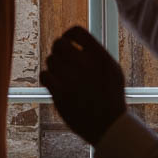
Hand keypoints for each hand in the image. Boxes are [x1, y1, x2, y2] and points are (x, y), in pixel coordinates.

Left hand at [39, 26, 126, 145]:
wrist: (109, 126)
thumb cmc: (111, 97)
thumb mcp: (113, 69)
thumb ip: (96, 52)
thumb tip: (76, 40)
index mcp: (100, 56)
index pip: (76, 31)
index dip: (69, 35)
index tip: (68, 42)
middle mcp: (85, 65)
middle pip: (59, 43)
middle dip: (58, 48)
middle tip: (61, 58)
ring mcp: (71, 79)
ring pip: (50, 59)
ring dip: (53, 64)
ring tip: (62, 74)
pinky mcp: (60, 94)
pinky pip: (44, 75)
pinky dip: (47, 77)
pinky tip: (54, 82)